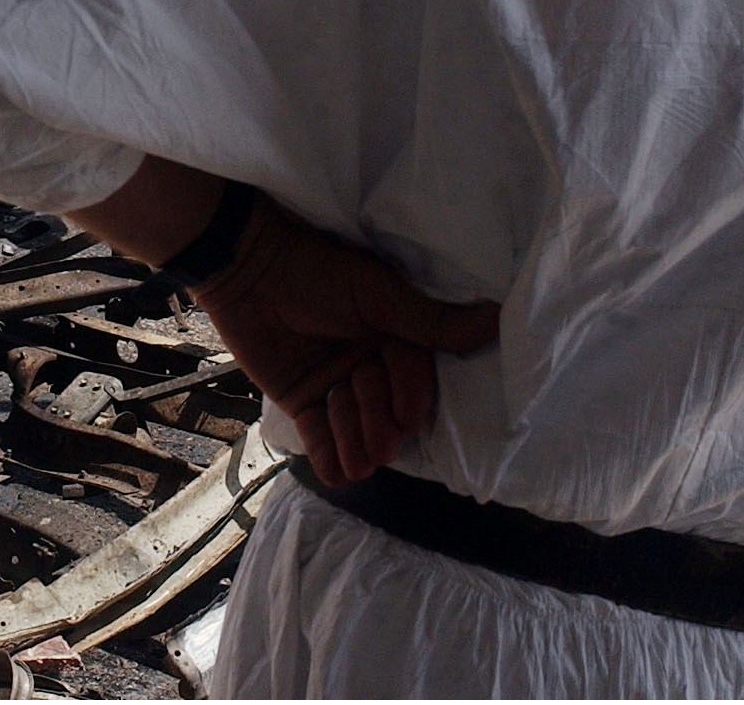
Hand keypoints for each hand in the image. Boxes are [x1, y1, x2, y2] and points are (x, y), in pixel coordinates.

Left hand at [191, 196, 497, 488]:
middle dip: (380, 425)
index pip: (411, 371)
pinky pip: (318, 432)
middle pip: (382, 402)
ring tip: (360, 465)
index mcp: (392, 331)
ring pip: (353, 421)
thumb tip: (497, 318)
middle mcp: (367, 359)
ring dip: (356, 444)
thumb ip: (431, 320)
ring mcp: (333, 381)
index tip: (407, 416)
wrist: (246, 269)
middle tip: (381, 448)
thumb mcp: (378, 295)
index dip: (409, 395)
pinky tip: (336, 475)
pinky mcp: (300, 398)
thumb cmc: (317, 273)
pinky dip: (326, 454)